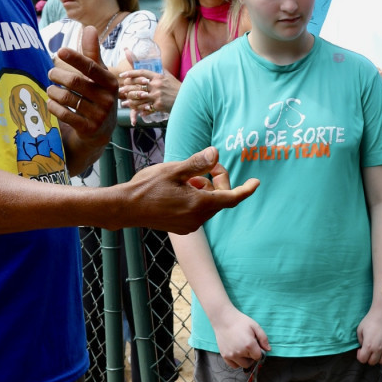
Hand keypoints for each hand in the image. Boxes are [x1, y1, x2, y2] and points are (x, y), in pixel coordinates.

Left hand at [47, 25, 117, 148]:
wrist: (100, 131)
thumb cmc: (97, 95)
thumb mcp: (98, 76)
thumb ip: (92, 53)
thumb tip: (90, 28)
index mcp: (111, 83)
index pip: (91, 67)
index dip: (76, 58)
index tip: (60, 51)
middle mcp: (108, 99)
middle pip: (75, 82)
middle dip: (57, 75)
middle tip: (51, 73)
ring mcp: (99, 116)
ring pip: (67, 98)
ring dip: (53, 91)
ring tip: (50, 89)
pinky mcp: (89, 129)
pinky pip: (65, 114)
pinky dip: (54, 106)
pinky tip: (51, 102)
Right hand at [112, 148, 258, 233]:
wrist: (126, 208)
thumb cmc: (147, 187)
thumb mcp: (174, 169)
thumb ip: (198, 163)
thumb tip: (216, 153)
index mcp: (200, 204)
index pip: (232, 197)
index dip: (246, 190)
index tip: (256, 183)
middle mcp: (198, 218)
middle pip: (220, 198)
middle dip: (216, 180)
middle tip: (200, 166)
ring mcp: (190, 225)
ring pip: (208, 203)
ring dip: (203, 188)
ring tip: (183, 179)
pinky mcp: (182, 227)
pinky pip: (197, 211)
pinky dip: (195, 198)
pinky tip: (178, 190)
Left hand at [116, 52, 180, 121]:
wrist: (188, 99)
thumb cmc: (177, 87)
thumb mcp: (169, 76)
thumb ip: (160, 70)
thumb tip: (155, 61)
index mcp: (158, 76)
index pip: (141, 72)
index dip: (131, 73)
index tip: (123, 75)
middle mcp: (157, 85)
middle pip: (137, 86)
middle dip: (127, 88)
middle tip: (121, 90)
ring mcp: (157, 95)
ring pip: (139, 98)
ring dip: (130, 101)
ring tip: (124, 103)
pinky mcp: (159, 105)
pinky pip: (146, 108)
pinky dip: (140, 110)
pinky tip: (135, 112)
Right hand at [212, 307, 271, 369]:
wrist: (223, 319)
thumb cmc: (240, 321)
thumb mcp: (255, 326)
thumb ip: (264, 338)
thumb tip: (268, 349)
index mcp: (249, 345)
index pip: (258, 356)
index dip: (259, 352)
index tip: (256, 346)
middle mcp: (240, 352)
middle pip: (251, 362)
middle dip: (252, 356)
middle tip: (249, 347)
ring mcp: (231, 355)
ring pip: (242, 365)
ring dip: (245, 360)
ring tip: (243, 350)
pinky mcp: (224, 356)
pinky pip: (233, 365)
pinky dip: (237, 362)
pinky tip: (237, 354)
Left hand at [356, 299, 381, 364]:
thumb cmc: (370, 320)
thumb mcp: (360, 330)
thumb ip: (360, 341)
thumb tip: (363, 347)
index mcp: (369, 346)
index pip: (363, 360)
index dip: (359, 356)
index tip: (360, 349)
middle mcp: (379, 349)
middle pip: (372, 362)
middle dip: (368, 358)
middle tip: (368, 350)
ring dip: (378, 358)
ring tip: (376, 350)